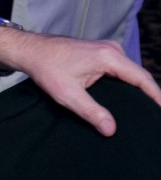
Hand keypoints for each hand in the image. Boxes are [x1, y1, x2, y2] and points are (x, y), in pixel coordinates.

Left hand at [0, 29, 160, 136]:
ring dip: (138, 89)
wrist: (31, 50)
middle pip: (139, 76)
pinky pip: (122, 70)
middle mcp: (112, 50)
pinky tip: (127, 98)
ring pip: (130, 73)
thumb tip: (111, 129)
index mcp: (109, 57)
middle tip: (154, 116)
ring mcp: (108, 49)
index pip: (142, 79)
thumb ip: (91, 112)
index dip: (157, 96)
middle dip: (150, 95)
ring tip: (145, 110)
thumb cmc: (46, 68)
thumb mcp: (67, 94)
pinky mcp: (102, 53)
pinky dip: (127, 83)